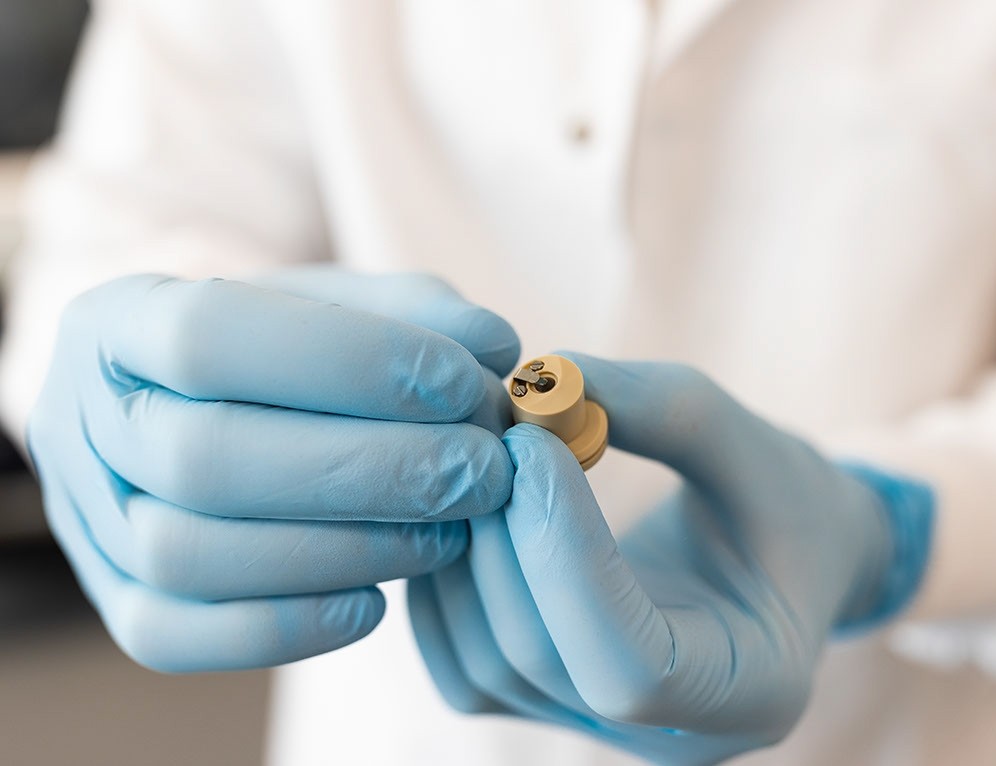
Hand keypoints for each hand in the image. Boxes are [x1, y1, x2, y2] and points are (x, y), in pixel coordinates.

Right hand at [28, 267, 519, 671]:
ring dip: (345, 550)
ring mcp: (85, 518)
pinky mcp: (113, 600)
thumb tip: (493, 347)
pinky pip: (174, 638)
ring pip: (190, 555)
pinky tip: (376, 603)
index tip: (463, 383)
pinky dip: (285, 628)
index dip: (350, 363)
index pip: (211, 337)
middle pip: (203, 459)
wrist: (207, 405)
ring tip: (449, 531)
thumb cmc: (287, 348)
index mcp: (120, 318)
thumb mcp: (346, 305)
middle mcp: (80, 418)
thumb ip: (421, 314)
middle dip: (369, 470)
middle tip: (481, 470)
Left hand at [409, 354, 932, 764]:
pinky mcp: (546, 701)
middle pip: (539, 660)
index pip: (630, 668)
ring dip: (465, 550)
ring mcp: (598, 729)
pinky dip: (447, 581)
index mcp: (753, 690)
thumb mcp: (754, 445)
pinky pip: (462, 660)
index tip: (534, 443)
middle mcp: (668, 736)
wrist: (782, 556)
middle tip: (492, 426)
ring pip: (485, 664)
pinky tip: (467, 506)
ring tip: (482, 454)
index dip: (565, 556)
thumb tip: (545, 377)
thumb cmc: (784, 502)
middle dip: (504, 535)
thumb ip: (666, 410)